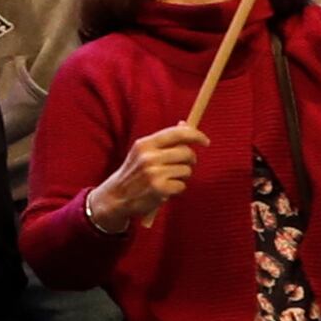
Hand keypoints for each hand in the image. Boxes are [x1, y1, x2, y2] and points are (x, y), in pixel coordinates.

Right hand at [83, 120, 207, 232]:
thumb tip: (184, 124)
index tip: (205, 141)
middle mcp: (148, 157)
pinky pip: (182, 185)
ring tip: (168, 179)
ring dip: (182, 176)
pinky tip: (165, 190)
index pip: (177, 133)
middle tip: (182, 166)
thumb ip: (164, 140)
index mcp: (145, 144)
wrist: (115, 197)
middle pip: (186, 152)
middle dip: (190, 160)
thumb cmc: (134, 173)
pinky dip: (177, 189)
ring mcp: (153, 173)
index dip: (195, 135)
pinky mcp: (159, 189)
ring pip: (186, 170)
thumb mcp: (143, 152)